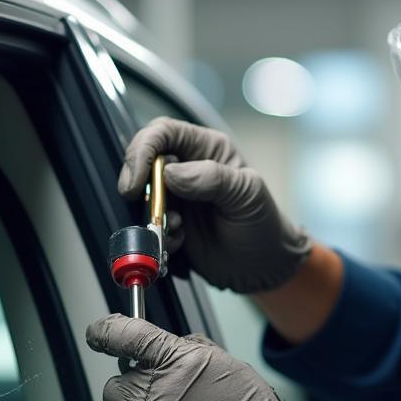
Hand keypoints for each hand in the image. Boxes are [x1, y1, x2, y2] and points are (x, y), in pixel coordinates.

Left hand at [85, 315, 324, 400]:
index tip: (99, 333)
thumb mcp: (229, 365)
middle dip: (129, 378)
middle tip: (151, 383)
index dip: (105, 331)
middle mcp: (158, 392)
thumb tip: (171, 346)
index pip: (125, 336)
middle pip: (116, 378)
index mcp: (179, 361)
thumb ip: (192, 350)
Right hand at [119, 117, 310, 292]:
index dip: (144, 148)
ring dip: (150, 214)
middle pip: (144, 160)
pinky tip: (179, 242)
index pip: (164, 132)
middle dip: (137, 182)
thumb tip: (171, 173)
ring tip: (175, 228)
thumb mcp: (247, 194)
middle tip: (138, 200)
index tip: (136, 177)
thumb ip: (213, 179)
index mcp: (208, 149)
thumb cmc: (264, 224)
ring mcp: (176, 197)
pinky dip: (156, 235)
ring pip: (143, 195)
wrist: (264, 268)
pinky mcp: (169, 224)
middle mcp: (188, 168)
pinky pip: (147, 224)